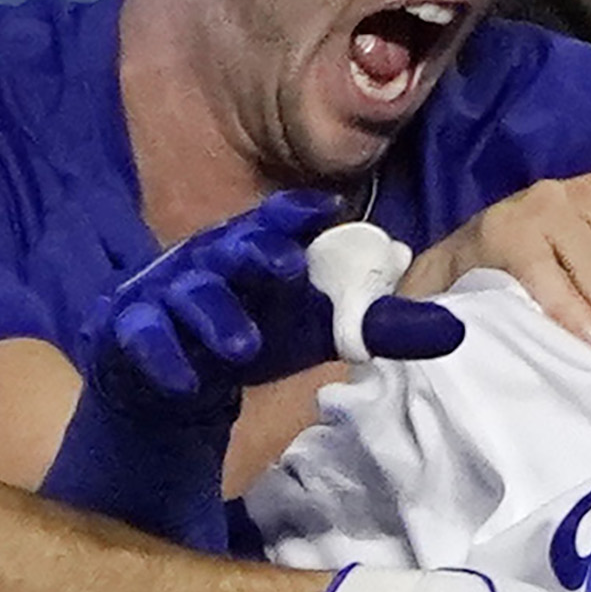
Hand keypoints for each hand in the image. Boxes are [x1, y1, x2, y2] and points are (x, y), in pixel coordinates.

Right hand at [90, 190, 463, 417]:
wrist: (177, 377)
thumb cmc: (258, 331)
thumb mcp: (321, 332)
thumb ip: (381, 329)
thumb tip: (458, 331)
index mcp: (257, 248)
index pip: (278, 221)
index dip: (297, 214)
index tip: (325, 209)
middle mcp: (211, 262)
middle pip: (232, 249)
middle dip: (255, 252)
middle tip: (285, 265)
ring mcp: (167, 295)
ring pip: (189, 297)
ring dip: (215, 318)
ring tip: (243, 346)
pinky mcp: (132, 334)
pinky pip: (146, 341)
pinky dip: (165, 360)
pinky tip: (186, 382)